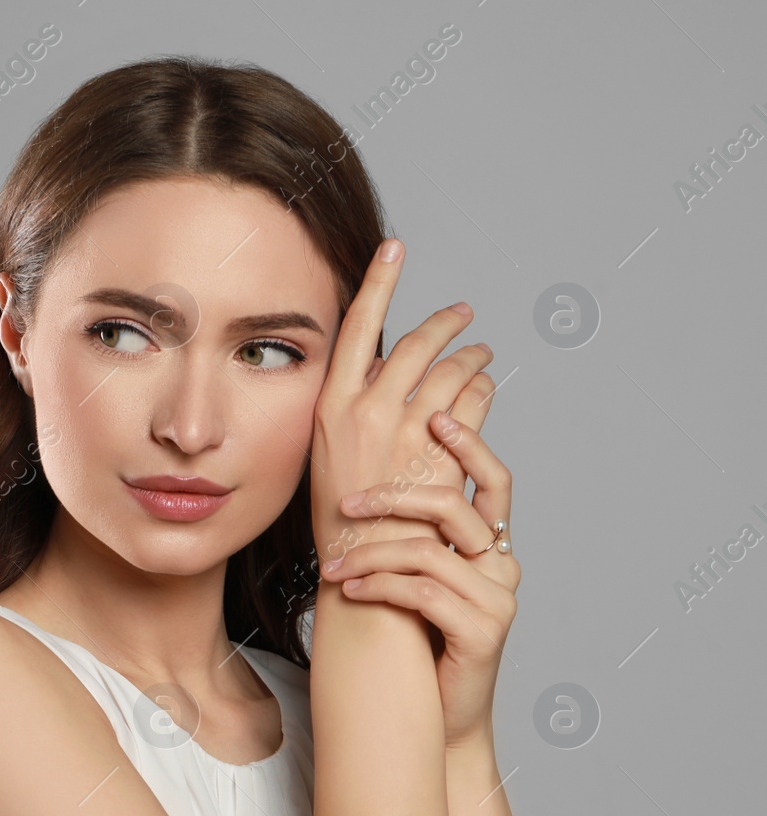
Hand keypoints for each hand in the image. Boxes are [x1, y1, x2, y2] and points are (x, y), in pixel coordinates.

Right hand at [309, 238, 492, 554]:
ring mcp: (412, 428)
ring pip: (454, 370)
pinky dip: (484, 391)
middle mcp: (371, 407)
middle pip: (418, 343)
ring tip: (483, 353)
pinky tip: (487, 389)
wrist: (362, 567)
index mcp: (332, 403)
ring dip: (473, 357)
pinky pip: (476, 404)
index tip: (395, 248)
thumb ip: (354, 409)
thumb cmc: (340, 519)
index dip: (379, 281)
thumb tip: (384, 375)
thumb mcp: (329, 453)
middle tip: (465, 314)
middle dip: (447, 322)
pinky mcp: (446, 450)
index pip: (358, 324)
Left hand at [316, 406, 519, 748]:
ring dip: (371, 555)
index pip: (493, 478)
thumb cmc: (414, 639)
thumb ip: (406, 531)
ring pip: (429, 552)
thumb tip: (364, 480)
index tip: (433, 414)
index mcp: (489, 545)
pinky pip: (423, 593)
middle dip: (395, 498)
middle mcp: (501, 566)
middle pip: (456, 507)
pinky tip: (350, 592)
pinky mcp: (483, 631)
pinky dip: (379, 587)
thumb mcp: (410, 575)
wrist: (433, 712)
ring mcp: (497, 599)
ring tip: (332, 569)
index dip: (470, 443)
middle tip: (347, 504)